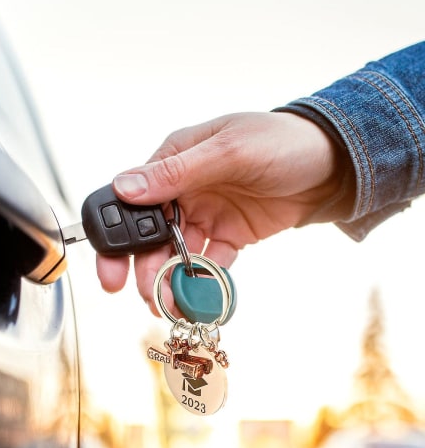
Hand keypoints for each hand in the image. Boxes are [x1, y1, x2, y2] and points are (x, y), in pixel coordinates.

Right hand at [96, 112, 343, 314]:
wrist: (335, 164)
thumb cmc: (282, 141)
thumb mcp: (229, 151)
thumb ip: (176, 172)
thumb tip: (124, 187)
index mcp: (174, 161)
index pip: (132, 201)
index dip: (117, 237)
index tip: (111, 269)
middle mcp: (184, 190)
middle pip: (150, 236)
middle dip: (144, 268)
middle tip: (146, 296)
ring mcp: (206, 215)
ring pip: (176, 255)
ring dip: (171, 281)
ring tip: (172, 306)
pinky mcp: (229, 236)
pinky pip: (210, 264)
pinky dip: (204, 282)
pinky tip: (201, 299)